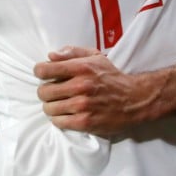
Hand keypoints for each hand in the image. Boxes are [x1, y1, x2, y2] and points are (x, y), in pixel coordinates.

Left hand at [34, 45, 157, 134]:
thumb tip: (50, 56)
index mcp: (80, 68)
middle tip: (53, 92)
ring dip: (51, 107)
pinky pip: (58, 122)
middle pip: (43, 92)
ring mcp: (82, 105)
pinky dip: (59, 119)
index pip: (44, 70)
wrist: (135, 99)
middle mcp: (80, 86)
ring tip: (60, 104)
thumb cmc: (111, 77)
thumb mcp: (95, 57)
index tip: (45, 76)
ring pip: (49, 108)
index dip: (40, 73)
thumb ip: (71, 52)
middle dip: (45, 92)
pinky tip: (66, 114)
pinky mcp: (85, 122)